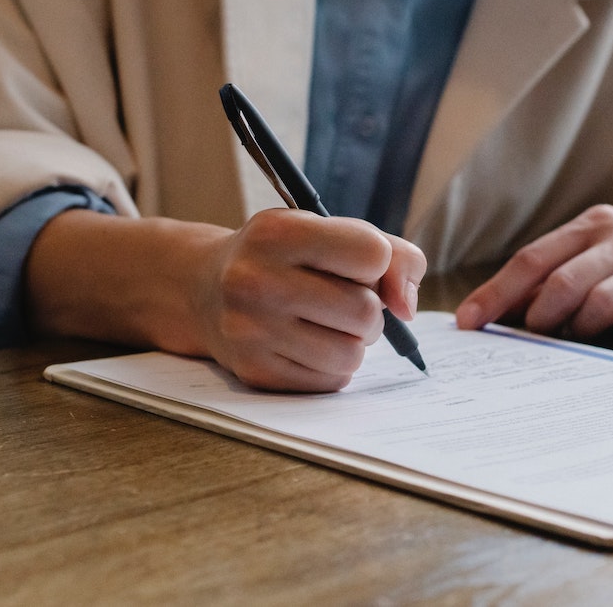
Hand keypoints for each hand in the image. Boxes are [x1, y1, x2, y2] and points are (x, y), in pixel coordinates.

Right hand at [195, 209, 424, 391]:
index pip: (372, 254)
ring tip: (329, 325)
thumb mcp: (327, 231)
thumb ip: (391, 254)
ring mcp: (251, 330)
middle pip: (365, 311)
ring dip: (354, 342)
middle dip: (370, 310)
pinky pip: (331, 381)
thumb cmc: (284, 257)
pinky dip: (333, 366)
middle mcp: (256, 280)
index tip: (356, 265)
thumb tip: (407, 307)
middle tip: (346, 301)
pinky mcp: (254, 371)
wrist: (205, 288)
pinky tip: (309, 345)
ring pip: (351, 353)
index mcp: (278, 233)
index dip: (377, 263)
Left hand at [454, 197, 612, 348]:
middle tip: (526, 341)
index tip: (468, 323)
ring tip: (578, 341)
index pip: (533, 259)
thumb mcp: (603, 247)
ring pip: (600, 303)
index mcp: (592, 225)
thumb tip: (498, 310)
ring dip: (578, 331)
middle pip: (562, 282)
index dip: (496, 293)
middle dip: (535, 318)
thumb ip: (558, 271)